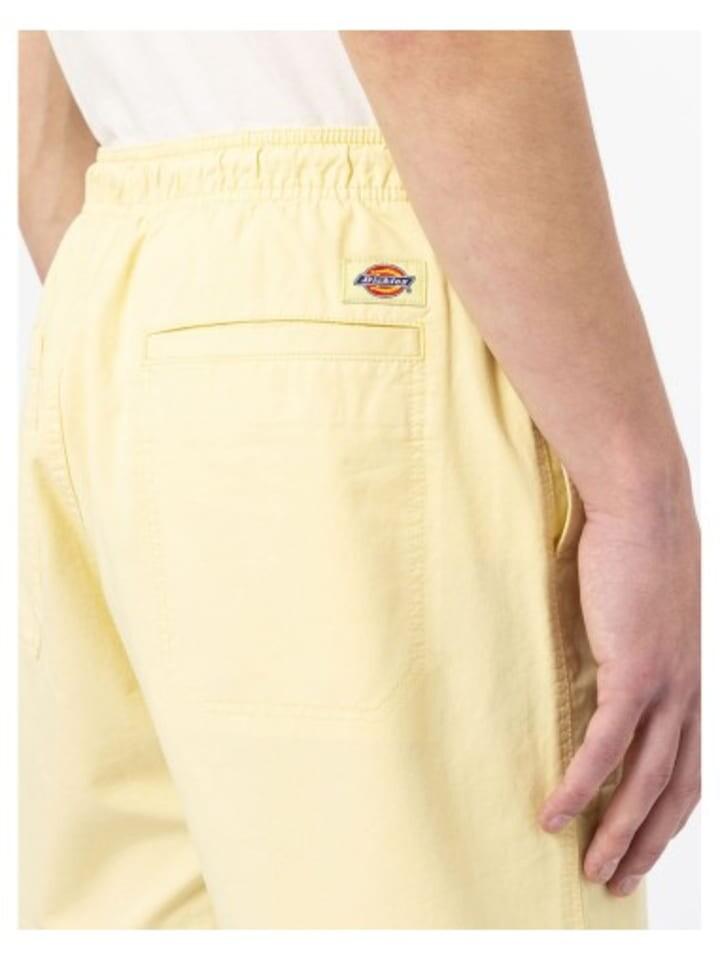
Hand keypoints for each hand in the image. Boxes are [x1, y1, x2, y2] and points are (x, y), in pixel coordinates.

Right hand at [539, 489, 699, 895]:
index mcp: (686, 682)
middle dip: (648, 844)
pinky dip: (582, 787)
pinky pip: (607, 747)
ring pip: (646, 782)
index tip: (643, 845)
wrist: (645, 506)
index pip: (688, 768)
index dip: (666, 816)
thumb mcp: (639, 609)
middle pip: (674, 790)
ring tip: (592, 870)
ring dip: (618, 833)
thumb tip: (596, 662)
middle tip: (619, 881)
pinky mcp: (634, 672)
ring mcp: (664, 686)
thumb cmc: (636, 548)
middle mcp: (684, 694)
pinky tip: (557, 813)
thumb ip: (627, 644)